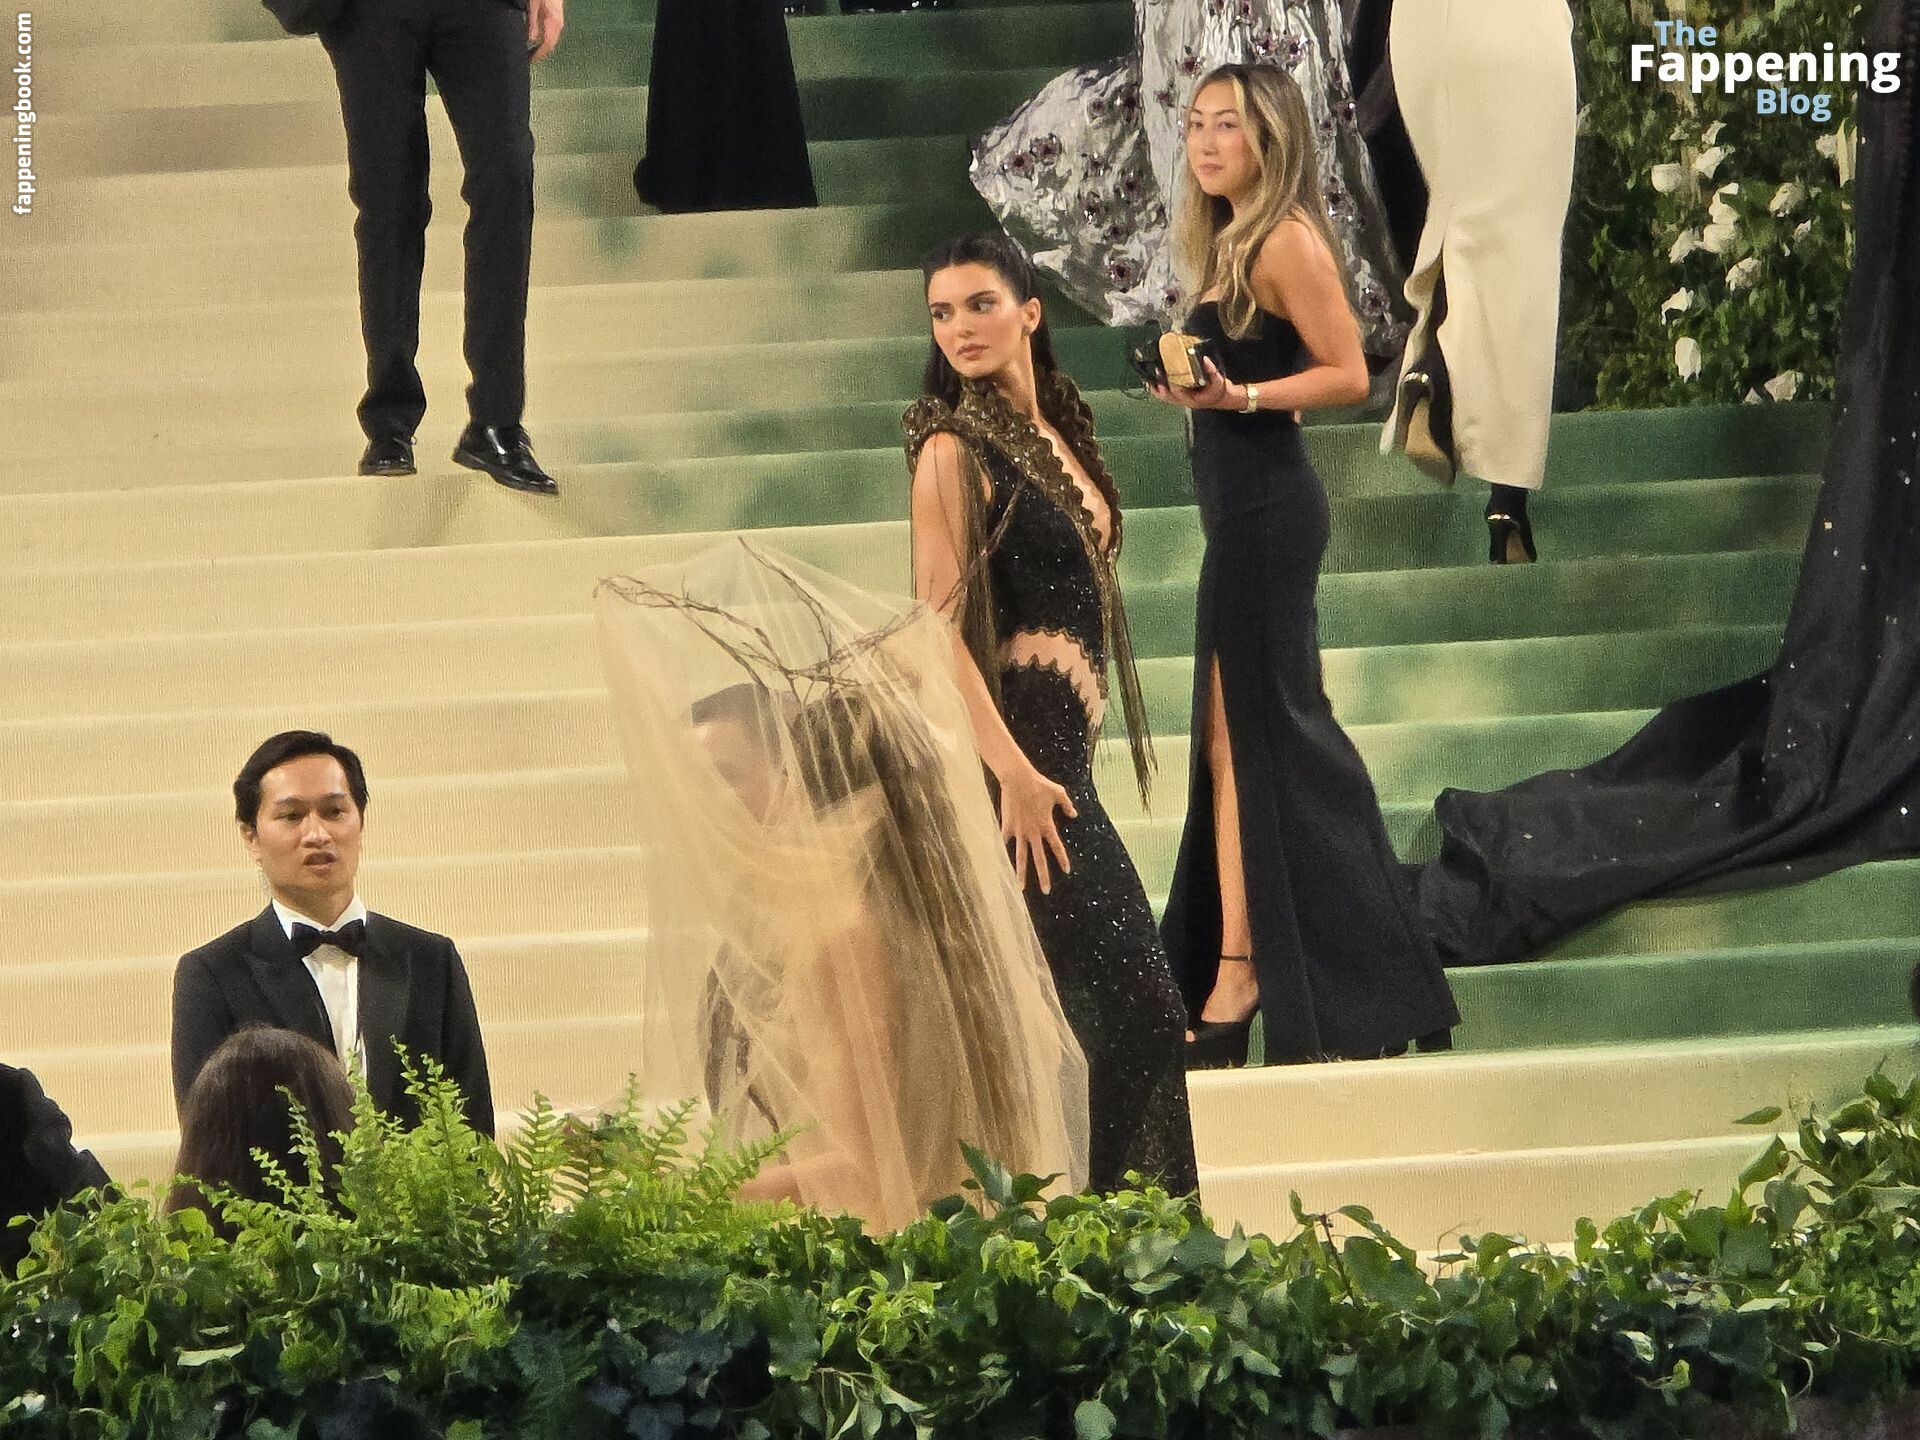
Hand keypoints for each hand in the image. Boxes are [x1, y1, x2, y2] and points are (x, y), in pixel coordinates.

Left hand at [528, 0, 563, 59]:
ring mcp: (558, 19)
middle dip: (540, 53)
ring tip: (532, 51)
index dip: (538, 55)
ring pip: (552, 39)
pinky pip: (552, 32)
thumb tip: (530, 40)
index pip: (547, 45)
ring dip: (542, 46)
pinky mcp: (556, 15)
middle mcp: (558, 23)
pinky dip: (545, 39)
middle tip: (529, 59)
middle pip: (551, 44)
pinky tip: (537, 38)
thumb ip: (532, 22)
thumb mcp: (533, 5)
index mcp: (553, 22)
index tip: (529, 61)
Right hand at [997, 762, 1076, 894]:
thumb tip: (1074, 815)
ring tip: (1021, 887)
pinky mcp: (1007, 827)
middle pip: (1040, 859)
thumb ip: (1067, 805)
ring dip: (1021, 873)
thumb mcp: (1058, 793)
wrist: (1018, 779)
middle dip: (1043, 876)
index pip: (1057, 847)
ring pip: (1021, 857)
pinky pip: (1005, 842)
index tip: (1066, 871)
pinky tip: (1000, 864)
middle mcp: (1034, 833)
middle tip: (1046, 890)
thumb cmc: (1039, 784)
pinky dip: (1003, 853)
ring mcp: (1020, 832)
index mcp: (1047, 826)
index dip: (1062, 859)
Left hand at [1146, 358, 1238, 411]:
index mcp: (1193, 399)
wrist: (1220, 397)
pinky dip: (1158, 388)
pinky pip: (1165, 394)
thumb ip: (1212, 371)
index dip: (1172, 385)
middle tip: (1154, 376)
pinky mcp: (1178, 396)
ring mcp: (1180, 399)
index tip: (1167, 376)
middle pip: (1167, 396)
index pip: (1179, 393)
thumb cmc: (1218, 390)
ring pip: (1164, 396)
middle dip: (1159, 386)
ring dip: (1155, 388)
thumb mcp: (1218, 380)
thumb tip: (1205, 360)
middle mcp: (1184, 400)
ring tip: (1148, 380)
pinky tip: (1152, 382)